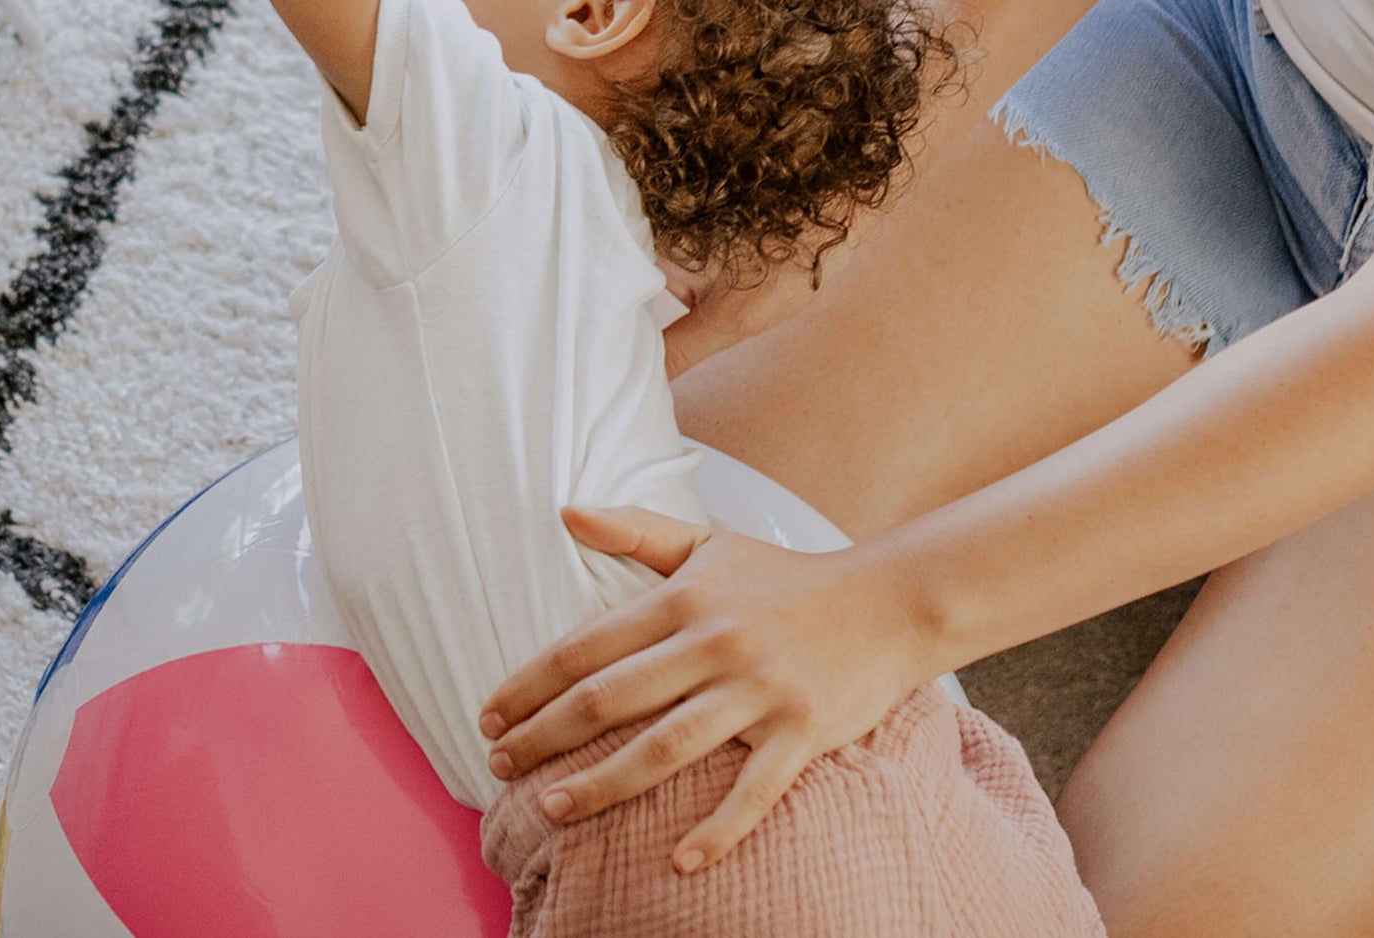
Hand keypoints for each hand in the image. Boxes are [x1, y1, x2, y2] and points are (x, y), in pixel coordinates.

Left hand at [477, 504, 928, 872]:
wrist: (885, 601)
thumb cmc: (785, 577)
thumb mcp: (708, 543)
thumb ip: (635, 530)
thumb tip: (565, 511)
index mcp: (685, 599)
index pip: (587, 647)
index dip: (530, 684)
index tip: (488, 716)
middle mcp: (715, 643)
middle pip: (610, 697)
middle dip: (544, 735)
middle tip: (497, 766)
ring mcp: (758, 691)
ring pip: (665, 747)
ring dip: (602, 782)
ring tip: (550, 808)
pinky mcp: (801, 732)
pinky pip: (752, 791)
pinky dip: (718, 830)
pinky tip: (678, 863)